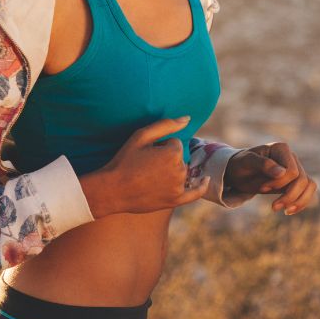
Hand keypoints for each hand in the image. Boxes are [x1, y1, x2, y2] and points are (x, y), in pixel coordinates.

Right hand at [93, 116, 209, 216]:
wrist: (113, 190)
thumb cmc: (125, 160)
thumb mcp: (141, 136)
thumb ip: (166, 124)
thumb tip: (188, 118)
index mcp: (173, 153)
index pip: (174, 144)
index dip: (159, 147)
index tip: (146, 154)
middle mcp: (180, 170)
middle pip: (179, 158)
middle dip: (166, 159)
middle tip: (145, 166)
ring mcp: (179, 187)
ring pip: (182, 172)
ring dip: (172, 171)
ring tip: (150, 176)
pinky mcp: (175, 200)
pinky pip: (194, 193)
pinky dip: (201, 187)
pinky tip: (206, 181)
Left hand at [225, 142, 316, 215]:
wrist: (239, 172)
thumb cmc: (241, 164)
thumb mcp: (246, 163)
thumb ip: (263, 164)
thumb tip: (282, 172)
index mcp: (281, 148)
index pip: (291, 171)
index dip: (279, 183)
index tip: (262, 188)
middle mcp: (291, 157)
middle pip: (303, 179)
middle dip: (289, 195)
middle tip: (273, 207)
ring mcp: (296, 168)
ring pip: (309, 185)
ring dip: (299, 201)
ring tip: (285, 212)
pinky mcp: (296, 181)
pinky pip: (308, 191)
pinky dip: (301, 203)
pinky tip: (289, 211)